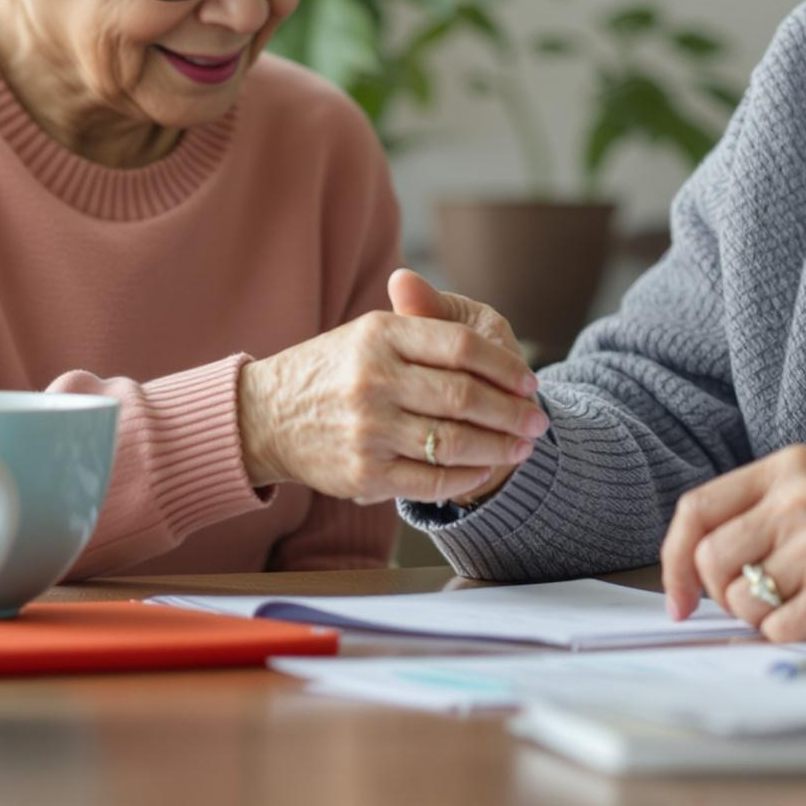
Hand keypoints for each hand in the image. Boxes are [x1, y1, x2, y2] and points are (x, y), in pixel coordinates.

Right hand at [236, 270, 547, 504]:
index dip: (505, 366)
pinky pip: (432, 480)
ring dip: (500, 449)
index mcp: (380, 334)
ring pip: (455, 442)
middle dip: (513, 412)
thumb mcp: (369, 332)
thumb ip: (426, 324)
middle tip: (539, 421)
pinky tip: (485, 471)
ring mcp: (369, 429)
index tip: (530, 380)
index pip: (462, 346)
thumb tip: (490, 336)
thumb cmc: (333, 370)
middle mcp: (374, 379)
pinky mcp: (365, 474)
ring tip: (521, 448)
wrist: (266, 416)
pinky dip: (467, 478)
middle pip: (465, 397)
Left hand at [659, 444, 805, 641]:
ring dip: (765, 617)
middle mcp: (800, 498)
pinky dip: (792, 635)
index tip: (681, 598)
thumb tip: (695, 570)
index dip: (675, 561)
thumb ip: (763, 513)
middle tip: (766, 602)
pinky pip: (778, 629)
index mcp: (789, 467)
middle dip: (727, 595)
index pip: (696, 511)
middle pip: (712, 561)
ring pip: (742, 601)